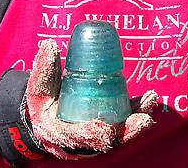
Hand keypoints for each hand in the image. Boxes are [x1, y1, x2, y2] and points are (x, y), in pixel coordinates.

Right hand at [25, 39, 157, 159]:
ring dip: (137, 120)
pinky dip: (136, 112)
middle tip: (142, 119)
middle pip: (106, 140)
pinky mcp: (108, 128)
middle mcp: (80, 141)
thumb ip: (43, 70)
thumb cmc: (42, 103)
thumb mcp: (37, 89)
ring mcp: (96, 138)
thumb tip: (49, 45)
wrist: (48, 118)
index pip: (76, 136)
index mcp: (58, 132)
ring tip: (150, 102)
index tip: (105, 128)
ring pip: (119, 133)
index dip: (91, 133)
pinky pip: (124, 122)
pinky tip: (149, 99)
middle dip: (126, 131)